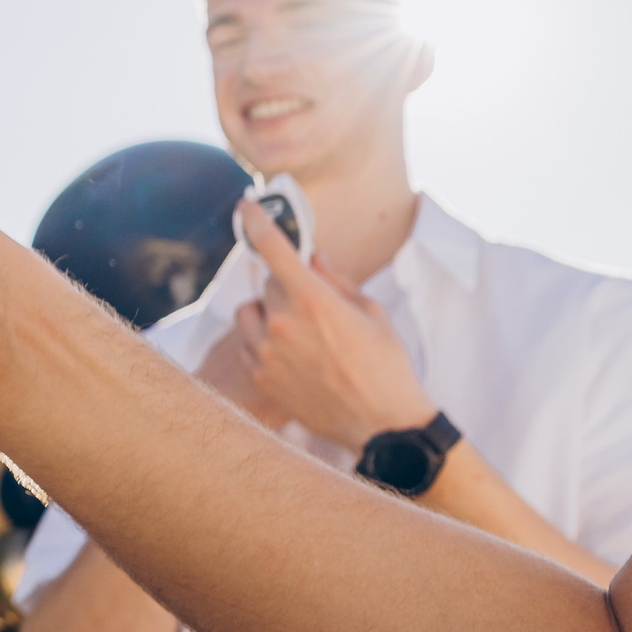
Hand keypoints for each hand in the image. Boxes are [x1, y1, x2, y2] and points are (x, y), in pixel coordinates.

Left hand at [225, 199, 434, 454]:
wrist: (381, 424)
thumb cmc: (385, 365)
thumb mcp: (371, 313)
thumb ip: (336, 280)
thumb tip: (314, 256)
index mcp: (312, 300)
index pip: (273, 248)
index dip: (257, 222)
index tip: (246, 207)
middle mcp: (282, 322)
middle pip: (268, 283)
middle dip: (288, 286)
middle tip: (314, 305)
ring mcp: (265, 352)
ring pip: (249, 312)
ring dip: (267, 312)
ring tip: (298, 332)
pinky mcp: (259, 377)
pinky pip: (247, 344)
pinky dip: (262, 342)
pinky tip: (291, 357)